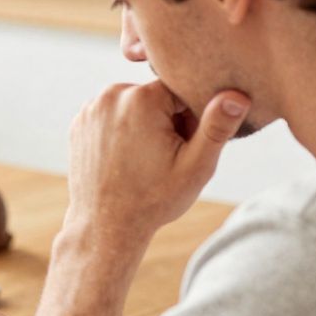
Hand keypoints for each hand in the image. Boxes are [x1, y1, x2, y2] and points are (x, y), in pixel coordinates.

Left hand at [66, 81, 248, 237]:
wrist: (105, 226)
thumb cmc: (153, 200)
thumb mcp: (195, 166)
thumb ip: (217, 127)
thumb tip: (236, 95)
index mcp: (141, 98)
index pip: (181, 90)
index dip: (190, 118)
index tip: (184, 145)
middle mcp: (111, 95)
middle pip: (155, 96)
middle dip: (166, 119)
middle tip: (165, 156)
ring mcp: (91, 109)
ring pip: (133, 104)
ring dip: (143, 124)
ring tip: (144, 159)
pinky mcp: (79, 123)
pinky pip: (111, 116)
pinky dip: (121, 130)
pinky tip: (124, 159)